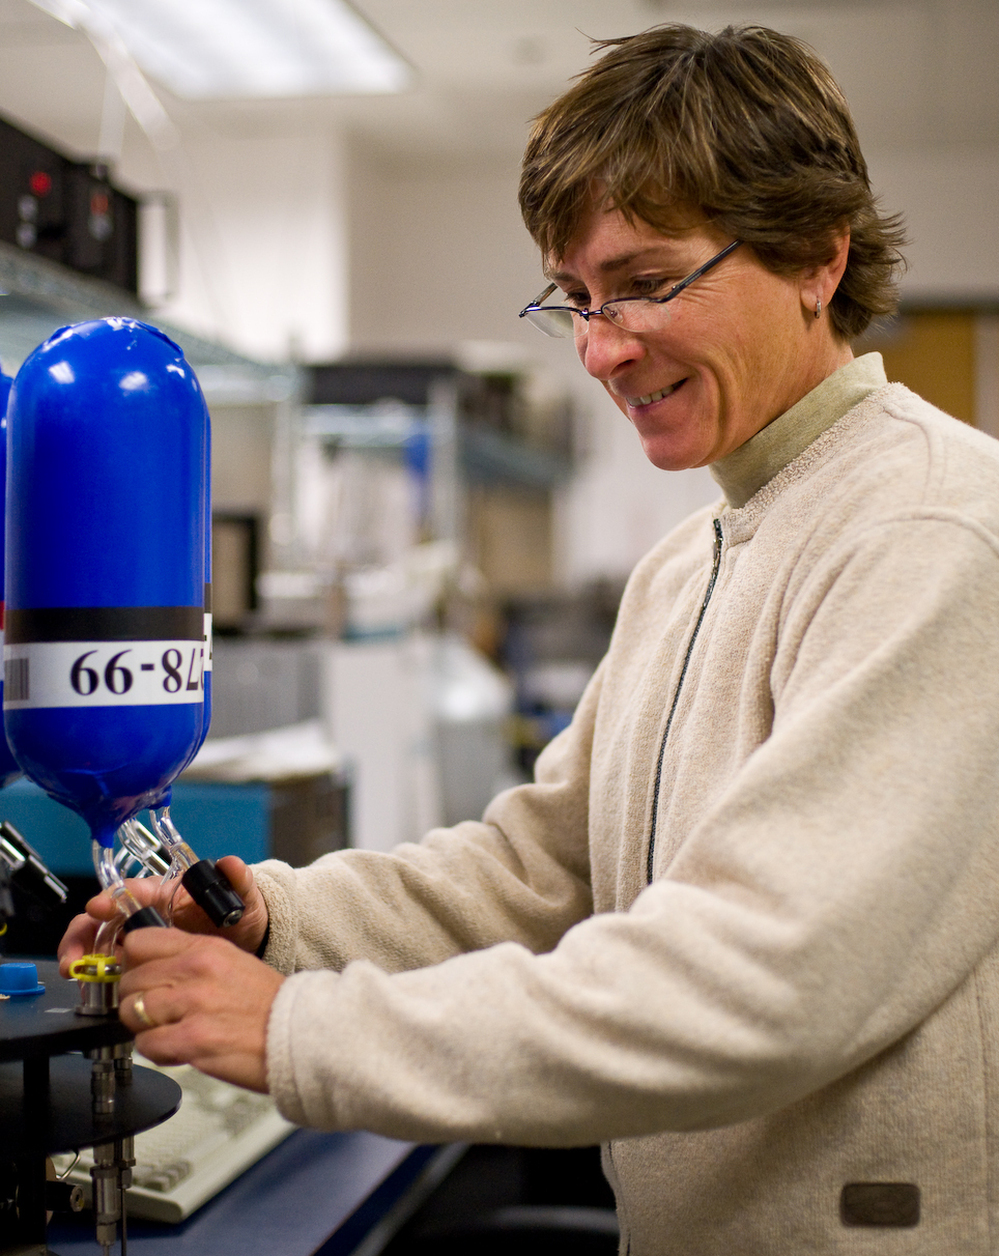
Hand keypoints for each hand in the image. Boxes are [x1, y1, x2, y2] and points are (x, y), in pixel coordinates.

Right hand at [57, 856, 269, 977]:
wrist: (246, 949)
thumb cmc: (240, 918)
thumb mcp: (244, 900)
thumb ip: (238, 881)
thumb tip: (230, 863)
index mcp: (167, 893)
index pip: (133, 890)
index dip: (112, 897)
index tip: (98, 907)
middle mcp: (146, 914)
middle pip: (103, 917)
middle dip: (83, 932)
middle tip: (74, 955)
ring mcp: (139, 938)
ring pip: (98, 941)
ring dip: (82, 954)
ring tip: (75, 972)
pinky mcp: (138, 962)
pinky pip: (108, 966)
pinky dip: (94, 975)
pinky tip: (89, 987)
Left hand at [118, 928, 283, 1091]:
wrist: (298, 1034)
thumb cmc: (266, 1004)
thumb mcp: (231, 962)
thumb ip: (191, 959)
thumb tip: (148, 966)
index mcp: (205, 949)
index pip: (139, 942)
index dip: (133, 962)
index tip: (139, 974)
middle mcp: (196, 971)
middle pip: (130, 980)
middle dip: (136, 999)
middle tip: (155, 1011)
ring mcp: (193, 1005)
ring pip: (132, 1012)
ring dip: (144, 1026)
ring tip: (167, 1031)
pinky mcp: (192, 1039)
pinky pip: (146, 1044)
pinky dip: (157, 1050)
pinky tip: (177, 1048)